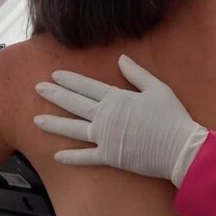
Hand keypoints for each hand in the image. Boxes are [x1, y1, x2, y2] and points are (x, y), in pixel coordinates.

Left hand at [34, 55, 206, 185]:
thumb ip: (137, 74)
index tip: (55, 75)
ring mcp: (105, 138)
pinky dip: (70, 157)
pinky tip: (56, 156)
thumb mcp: (158, 88)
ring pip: (73, 129)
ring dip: (54, 124)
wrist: (179, 148)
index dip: (70, 80)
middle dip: (55, 95)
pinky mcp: (109, 157)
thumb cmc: (171, 116)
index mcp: (117, 98)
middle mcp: (105, 117)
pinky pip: (85, 157)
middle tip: (38, 89)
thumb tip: (121, 58)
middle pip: (75, 104)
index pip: (87, 86)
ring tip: (36, 120)